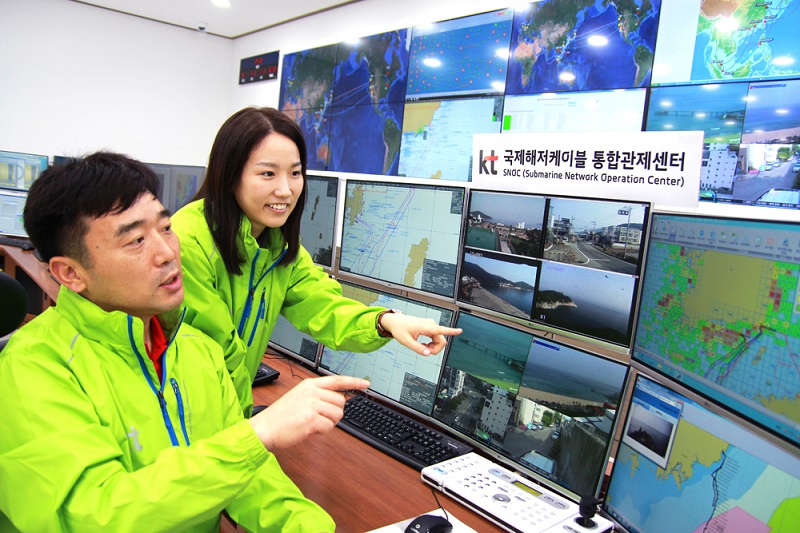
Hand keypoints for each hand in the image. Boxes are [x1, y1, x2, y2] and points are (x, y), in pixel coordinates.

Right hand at [249, 375, 368, 449]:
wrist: (265, 428)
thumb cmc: (281, 416)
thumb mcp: (300, 397)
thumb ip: (319, 395)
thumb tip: (341, 399)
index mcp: (310, 384)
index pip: (338, 380)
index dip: (354, 382)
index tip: (366, 383)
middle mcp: (312, 391)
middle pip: (341, 401)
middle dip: (335, 413)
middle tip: (321, 419)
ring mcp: (312, 404)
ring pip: (337, 414)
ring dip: (329, 423)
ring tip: (313, 424)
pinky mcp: (311, 418)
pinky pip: (329, 426)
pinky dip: (323, 431)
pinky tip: (310, 429)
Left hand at [379, 312, 461, 355]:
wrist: (396, 322)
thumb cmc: (400, 329)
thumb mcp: (406, 341)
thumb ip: (417, 348)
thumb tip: (427, 354)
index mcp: (426, 327)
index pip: (441, 330)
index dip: (451, 331)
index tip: (460, 331)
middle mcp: (431, 324)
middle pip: (441, 341)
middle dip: (435, 349)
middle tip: (424, 351)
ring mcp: (431, 326)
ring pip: (439, 341)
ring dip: (432, 347)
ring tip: (421, 347)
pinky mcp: (430, 327)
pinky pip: (436, 338)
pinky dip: (431, 344)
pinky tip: (423, 345)